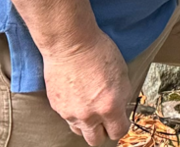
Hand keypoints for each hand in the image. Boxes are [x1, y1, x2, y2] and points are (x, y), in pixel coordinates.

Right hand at [41, 28, 132, 145]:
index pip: (118, 132)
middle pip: (95, 140)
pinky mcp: (57, 106)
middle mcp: (89, 115)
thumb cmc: (98, 52)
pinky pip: (67, 117)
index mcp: (109, 108)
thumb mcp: (122, 74)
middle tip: (104, 119)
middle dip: (102, 131)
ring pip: (79, 130)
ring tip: (89, 106)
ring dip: (86, 124)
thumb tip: (121, 108)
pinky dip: (73, 111)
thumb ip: (122, 97)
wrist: (70, 42)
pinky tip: (76, 95)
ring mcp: (70, 112)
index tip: (120, 120)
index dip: (121, 126)